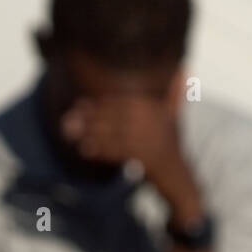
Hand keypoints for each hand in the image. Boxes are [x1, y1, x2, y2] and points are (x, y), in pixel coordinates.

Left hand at [60, 96, 200, 214]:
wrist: (179, 181)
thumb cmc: (172, 149)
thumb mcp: (174, 119)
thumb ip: (174, 96)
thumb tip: (183, 70)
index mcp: (157, 109)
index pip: (122, 102)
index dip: (98, 103)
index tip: (79, 104)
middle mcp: (155, 122)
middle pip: (114, 117)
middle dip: (89, 118)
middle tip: (68, 120)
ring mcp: (153, 141)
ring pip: (113, 134)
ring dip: (90, 134)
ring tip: (69, 133)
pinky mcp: (148, 159)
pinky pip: (118, 152)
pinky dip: (100, 150)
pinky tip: (84, 149)